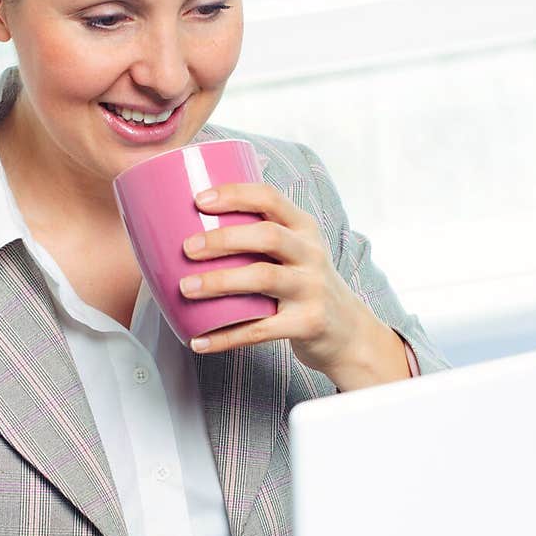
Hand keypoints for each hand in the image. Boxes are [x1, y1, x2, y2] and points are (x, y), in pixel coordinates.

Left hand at [179, 182, 376, 383]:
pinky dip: (225, 336)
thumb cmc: (305, 284)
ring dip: (220, 281)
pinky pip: (259, 330)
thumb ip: (260, 236)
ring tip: (186, 288)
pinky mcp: (307, 324)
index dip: (235, 195)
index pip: (271, 199)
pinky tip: (197, 340)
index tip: (199, 200)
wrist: (349, 331)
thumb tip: (192, 225)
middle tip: (187, 248)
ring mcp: (312, 289)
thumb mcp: (296, 251)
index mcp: (304, 229)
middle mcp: (311, 254)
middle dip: (223, 239)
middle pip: (267, 236)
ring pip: (263, 278)